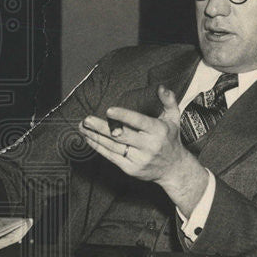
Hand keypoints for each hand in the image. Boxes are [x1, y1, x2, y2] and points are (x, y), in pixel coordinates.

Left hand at [79, 86, 208, 215]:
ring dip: (95, 136)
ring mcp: (139, 159)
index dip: (124, 116)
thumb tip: (161, 87)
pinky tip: (89, 139)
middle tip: (87, 120)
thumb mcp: (174, 118)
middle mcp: (148, 146)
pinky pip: (111, 157)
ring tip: (82, 127)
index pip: (139, 122)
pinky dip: (98, 147)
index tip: (109, 110)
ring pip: (113, 146)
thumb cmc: (170, 139)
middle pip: (121, 135)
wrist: (174, 168)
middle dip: (102, 128)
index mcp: (158, 131)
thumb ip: (168, 101)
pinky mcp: (131, 169)